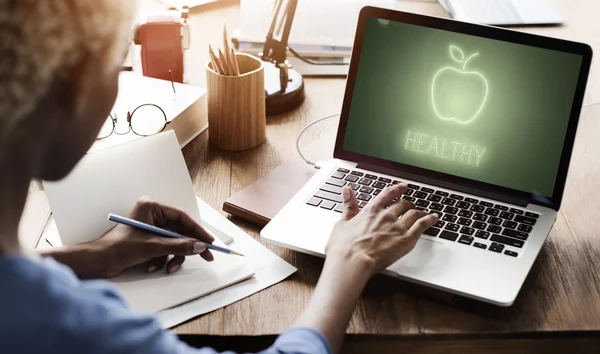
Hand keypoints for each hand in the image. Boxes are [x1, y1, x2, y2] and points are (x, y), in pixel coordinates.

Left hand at [94, 197, 214, 277]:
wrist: (98, 262)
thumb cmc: (118, 247)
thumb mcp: (153, 247)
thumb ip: (179, 246)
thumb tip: (200, 246)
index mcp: (151, 207)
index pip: (182, 217)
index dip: (197, 230)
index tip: (209, 241)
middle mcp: (152, 215)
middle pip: (180, 231)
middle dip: (188, 247)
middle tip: (205, 256)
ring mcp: (150, 229)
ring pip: (174, 243)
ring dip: (172, 256)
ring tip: (168, 267)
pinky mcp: (147, 241)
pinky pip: (164, 249)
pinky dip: (162, 260)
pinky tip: (152, 267)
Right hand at [325, 183, 437, 277]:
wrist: (352, 261)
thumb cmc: (344, 247)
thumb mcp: (342, 223)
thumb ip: (348, 206)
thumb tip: (347, 191)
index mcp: (371, 210)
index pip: (387, 194)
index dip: (397, 189)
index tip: (403, 187)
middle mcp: (386, 215)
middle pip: (402, 204)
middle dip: (408, 204)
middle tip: (410, 206)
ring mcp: (397, 227)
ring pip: (414, 213)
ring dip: (420, 211)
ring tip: (424, 212)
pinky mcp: (406, 240)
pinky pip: (422, 225)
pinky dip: (430, 220)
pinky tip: (434, 218)